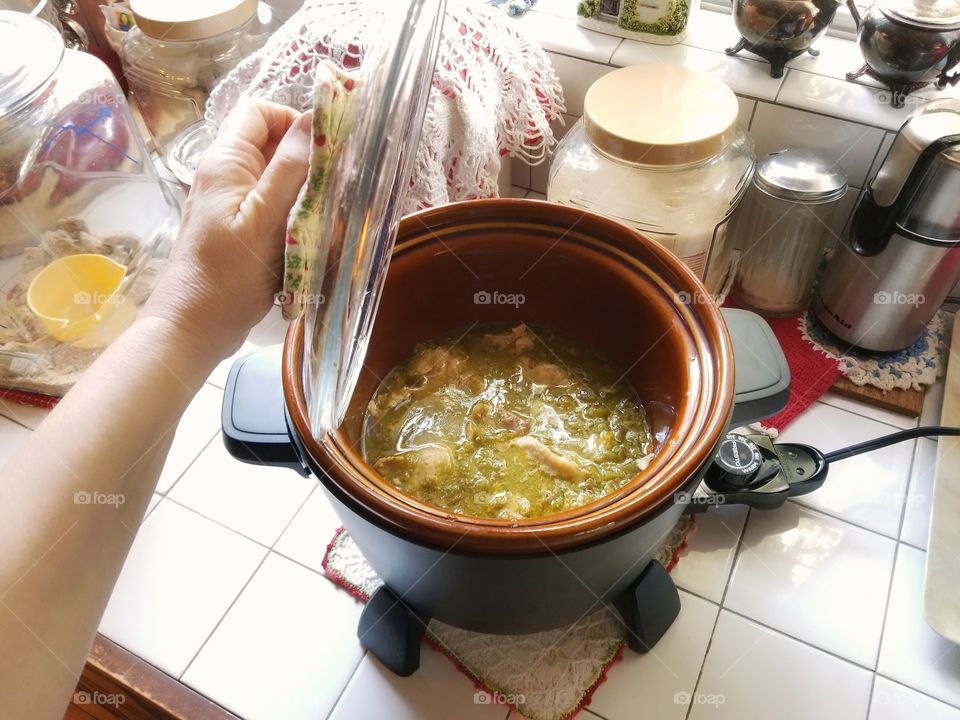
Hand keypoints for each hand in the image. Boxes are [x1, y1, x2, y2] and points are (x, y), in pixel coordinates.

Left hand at [145, 100, 311, 361]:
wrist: (195, 326)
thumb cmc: (227, 273)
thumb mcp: (264, 218)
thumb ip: (290, 169)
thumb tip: (314, 121)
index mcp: (226, 160)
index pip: (261, 111)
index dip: (293, 120)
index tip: (324, 151)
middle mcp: (227, 174)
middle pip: (273, 145)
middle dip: (307, 161)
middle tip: (333, 189)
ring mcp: (232, 203)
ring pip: (278, 179)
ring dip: (305, 194)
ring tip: (325, 218)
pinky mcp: (240, 229)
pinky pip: (274, 208)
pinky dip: (295, 217)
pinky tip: (309, 240)